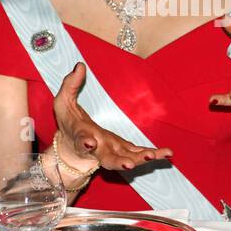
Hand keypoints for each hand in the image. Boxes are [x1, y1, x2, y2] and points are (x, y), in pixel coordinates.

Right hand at [53, 62, 172, 171]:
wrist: (71, 150)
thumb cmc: (68, 124)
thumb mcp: (63, 102)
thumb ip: (69, 85)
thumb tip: (80, 65)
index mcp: (81, 137)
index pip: (81, 139)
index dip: (85, 142)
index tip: (90, 143)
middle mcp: (98, 150)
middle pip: (108, 160)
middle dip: (119, 162)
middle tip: (129, 165)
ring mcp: (113, 153)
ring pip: (127, 160)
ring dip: (140, 159)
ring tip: (154, 156)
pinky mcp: (124, 152)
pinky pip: (139, 155)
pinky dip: (153, 155)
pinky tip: (167, 153)